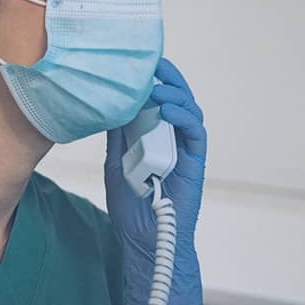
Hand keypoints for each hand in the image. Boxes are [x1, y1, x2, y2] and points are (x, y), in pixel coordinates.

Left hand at [104, 57, 205, 304]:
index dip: (153, 81)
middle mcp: (173, 140)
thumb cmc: (132, 207)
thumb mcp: (115, 165)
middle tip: (154, 64)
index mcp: (155, 137)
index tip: (139, 64)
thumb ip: (117, 138)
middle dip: (168, 80)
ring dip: (175, 96)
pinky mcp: (195, 163)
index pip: (158, 102)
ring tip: (156, 87)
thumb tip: (109, 107)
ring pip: (189, 112)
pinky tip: (169, 110)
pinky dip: (184, 119)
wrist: (144, 240)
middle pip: (177, 100)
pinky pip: (195, 134)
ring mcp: (185, 151)